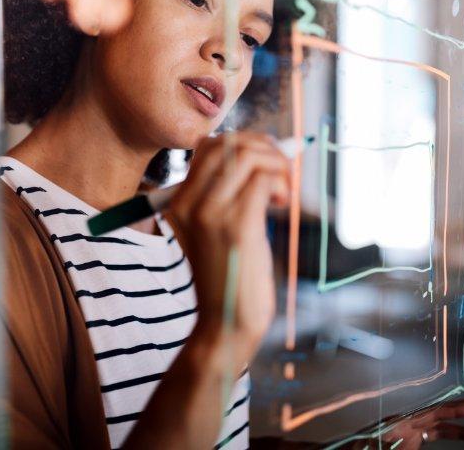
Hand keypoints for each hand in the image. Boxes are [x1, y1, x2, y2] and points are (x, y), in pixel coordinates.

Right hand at [164, 132, 290, 365]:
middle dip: (264, 147)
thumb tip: (263, 151)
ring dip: (277, 165)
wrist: (226, 322)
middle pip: (228, 143)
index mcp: (179, 202)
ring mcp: (211, 213)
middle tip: (282, 169)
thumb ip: (228, 193)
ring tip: (284, 191)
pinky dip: (281, 182)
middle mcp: (190, 203)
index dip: (245, 142)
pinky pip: (263, 179)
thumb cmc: (230, 275)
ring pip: (249, 156)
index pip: (209, 146)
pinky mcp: (237, 226)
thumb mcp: (217, 229)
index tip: (268, 159)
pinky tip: (283, 202)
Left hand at [363, 396, 463, 448]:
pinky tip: (458, 439)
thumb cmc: (362, 448)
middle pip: (440, 413)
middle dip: (463, 409)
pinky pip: (428, 436)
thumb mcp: (388, 447)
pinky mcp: (405, 441)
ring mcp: (405, 431)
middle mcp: (405, 422)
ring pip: (437, 427)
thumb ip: (412, 444)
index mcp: (401, 421)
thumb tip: (430, 436)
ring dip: (458, 430)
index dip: (459, 408)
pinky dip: (444, 436)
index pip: (436, 412)